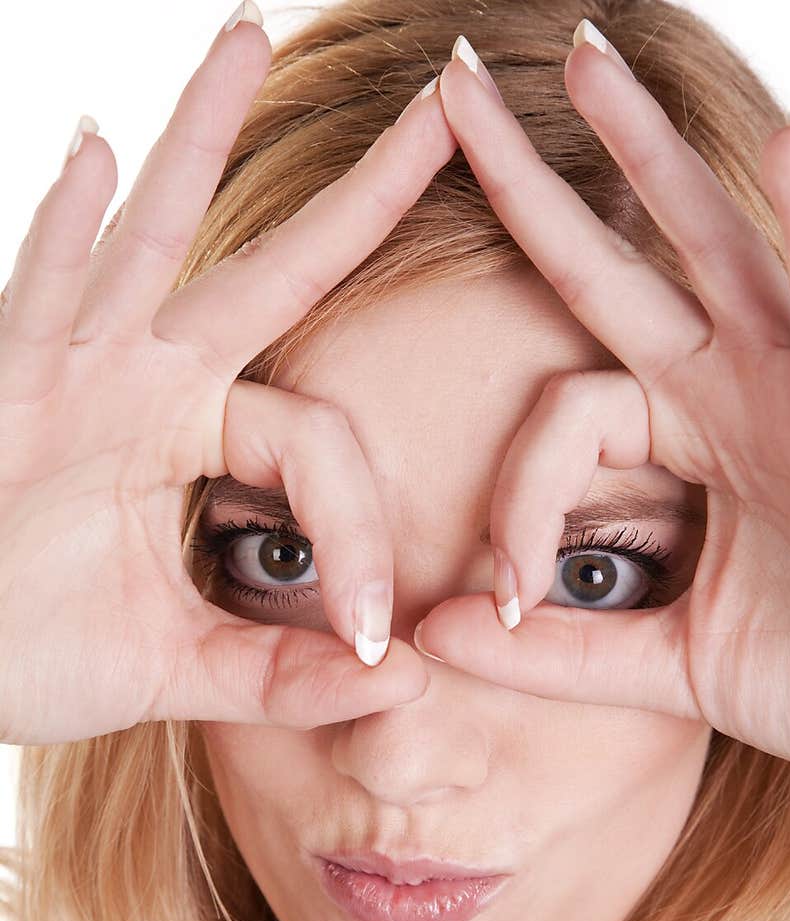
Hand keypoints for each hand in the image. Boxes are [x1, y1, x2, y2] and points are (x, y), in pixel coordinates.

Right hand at [0, 17, 453, 746]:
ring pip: (154, 241)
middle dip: (359, 200)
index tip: (374, 633)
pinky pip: (38, 299)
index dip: (362, 532)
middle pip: (271, 274)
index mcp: (196, 440)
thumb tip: (406, 684)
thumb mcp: (178, 667)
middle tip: (442, 105)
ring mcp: (74, 371)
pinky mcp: (4, 391)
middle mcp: (146, 384)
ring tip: (249, 36)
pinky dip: (62, 233)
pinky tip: (87, 149)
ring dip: (196, 140)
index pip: (318, 441)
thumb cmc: (36, 650)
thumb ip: (282, 675)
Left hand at [412, 34, 789, 779]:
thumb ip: (557, 652)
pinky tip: (782, 141)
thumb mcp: (668, 664)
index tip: (506, 598)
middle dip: (538, 184)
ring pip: (718, 247)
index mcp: (695, 445)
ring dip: (651, 151)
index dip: (517, 500)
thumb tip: (434, 635)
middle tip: (457, 85)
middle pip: (621, 267)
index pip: (566, 417)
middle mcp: (741, 396)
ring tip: (584, 54)